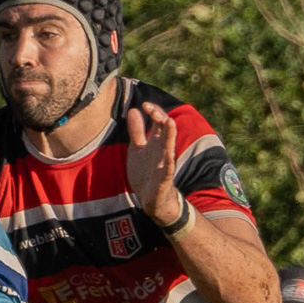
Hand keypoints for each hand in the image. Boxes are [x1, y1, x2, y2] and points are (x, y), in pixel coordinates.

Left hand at [124, 102, 182, 225]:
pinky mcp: (164, 177)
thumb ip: (136, 131)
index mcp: (155, 141)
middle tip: (151, 109)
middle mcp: (162, 149)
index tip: (144, 105)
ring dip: (169, 134)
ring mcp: (164, 162)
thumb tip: (133, 109)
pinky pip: (168, 168)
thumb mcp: (137, 148)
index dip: (153, 111)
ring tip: (169, 121)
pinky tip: (168, 153)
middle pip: (165, 129)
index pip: (158, 121)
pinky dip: (168, 160)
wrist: (150, 198)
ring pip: (168, 145)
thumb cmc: (145, 171)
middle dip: (160, 117)